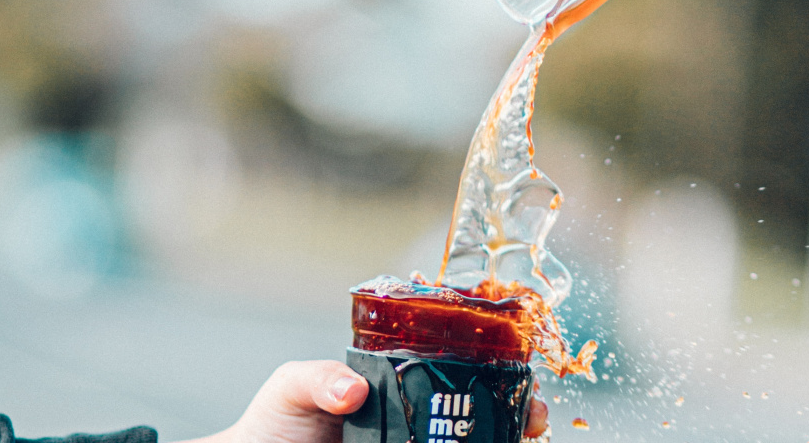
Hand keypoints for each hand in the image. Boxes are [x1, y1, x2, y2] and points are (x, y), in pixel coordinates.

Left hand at [178, 360, 549, 442]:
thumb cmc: (273, 424)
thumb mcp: (294, 387)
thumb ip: (319, 379)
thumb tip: (351, 391)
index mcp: (395, 388)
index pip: (455, 372)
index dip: (495, 373)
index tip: (520, 380)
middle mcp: (412, 423)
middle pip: (478, 413)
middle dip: (517, 412)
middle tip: (534, 418)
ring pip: (469, 440)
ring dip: (505, 434)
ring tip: (527, 435)